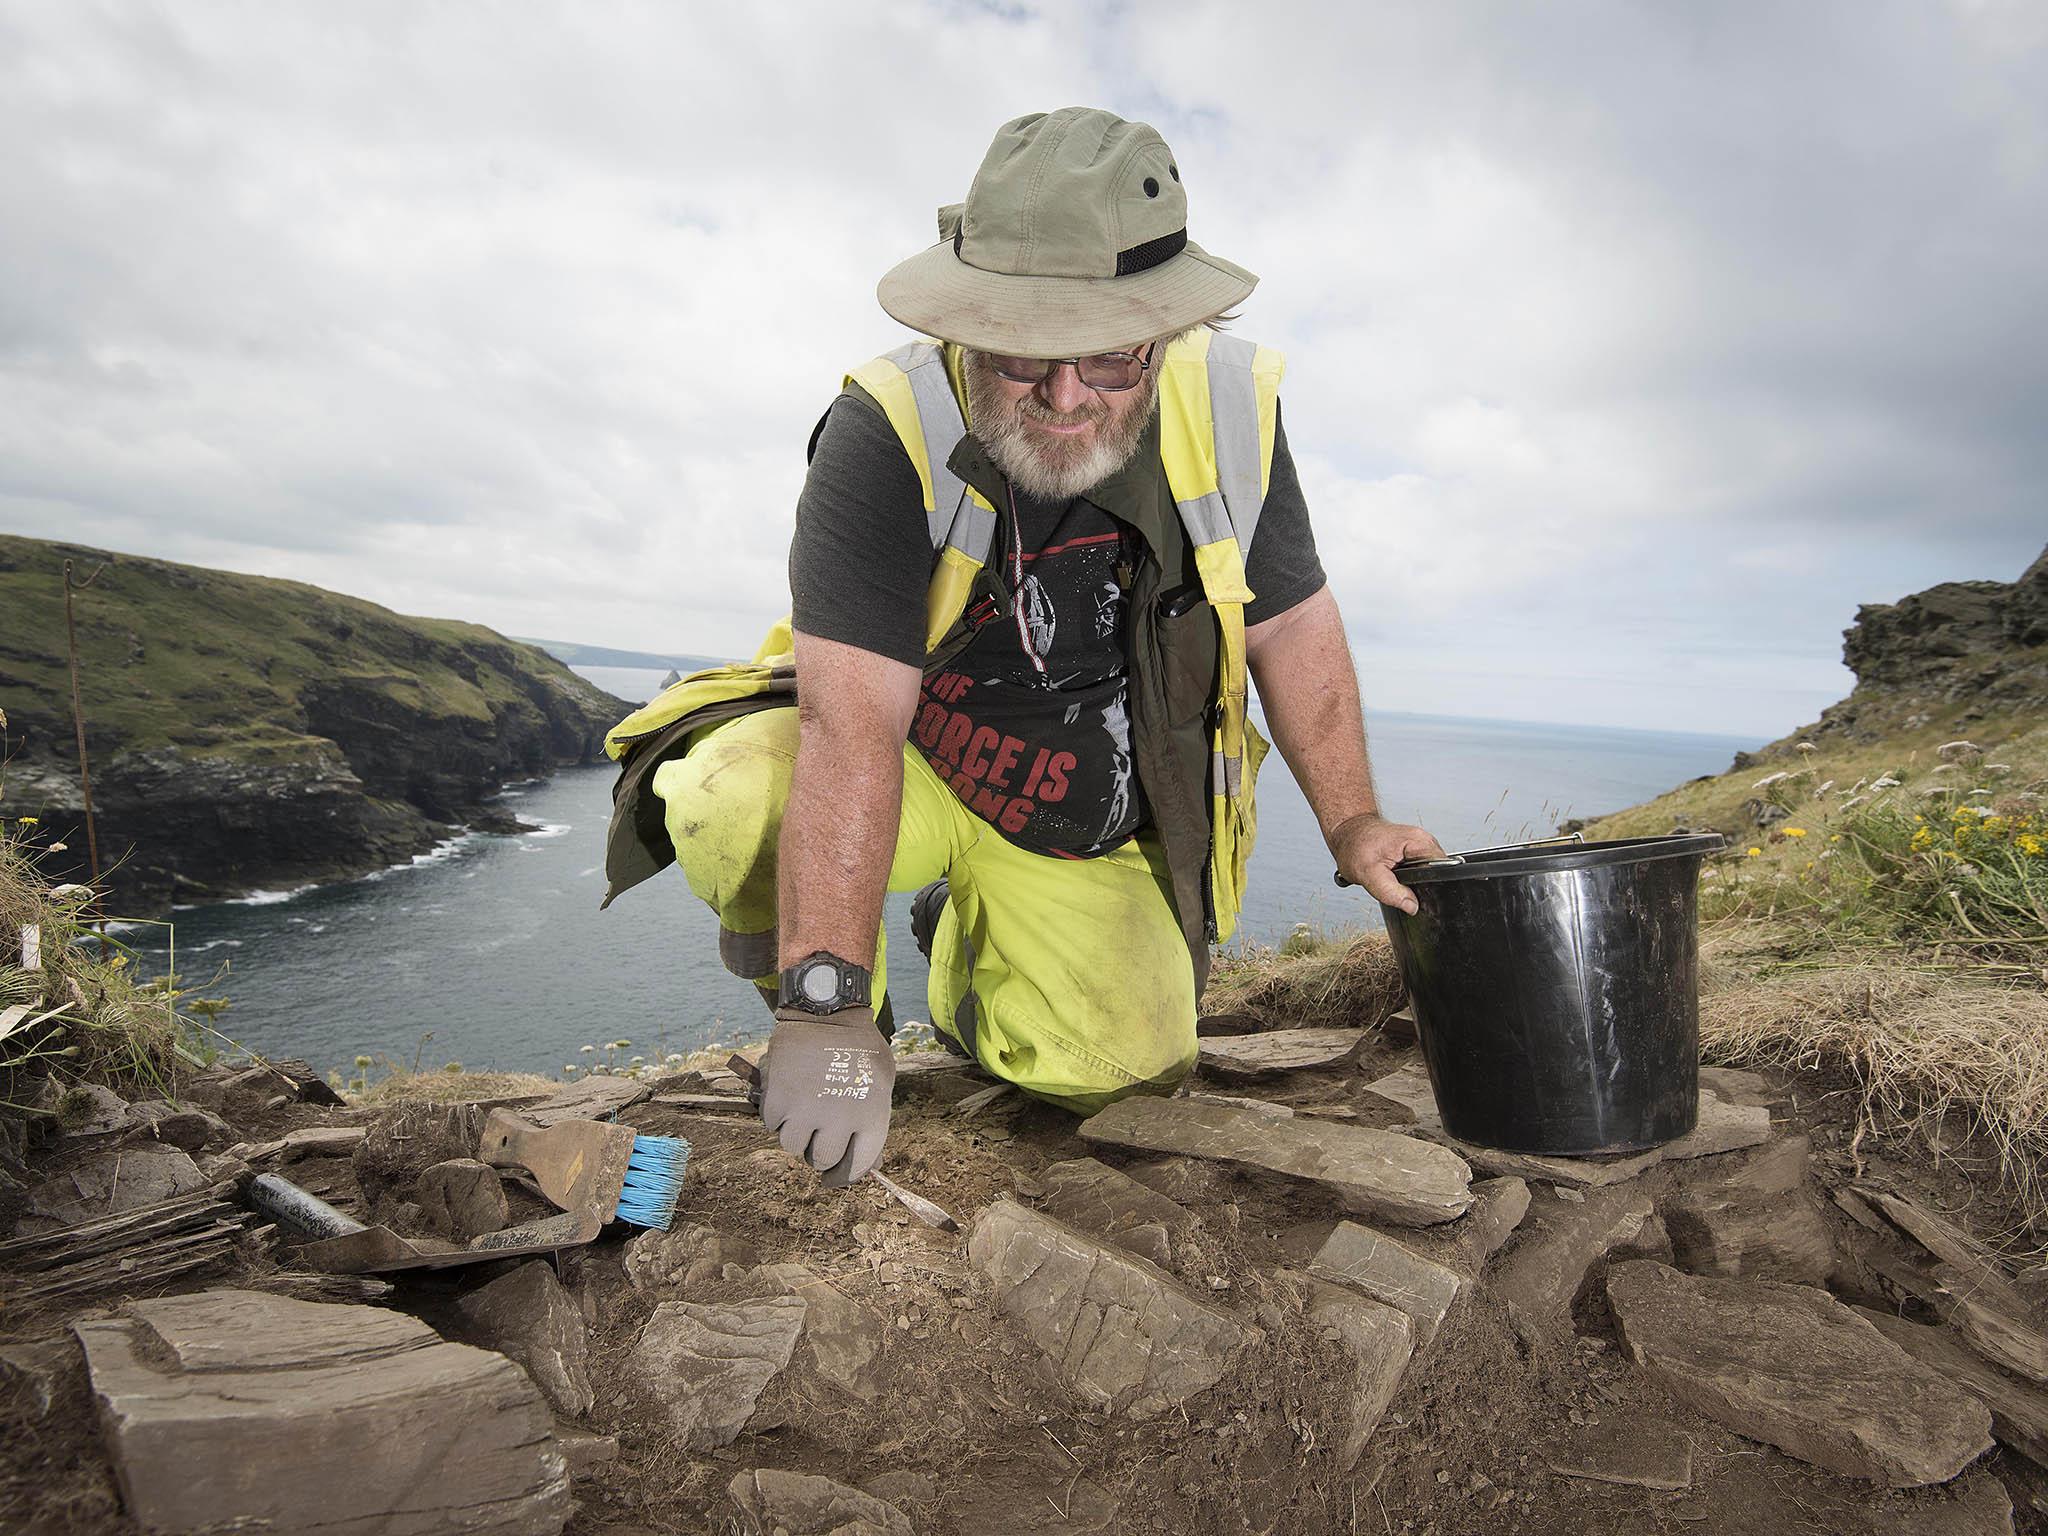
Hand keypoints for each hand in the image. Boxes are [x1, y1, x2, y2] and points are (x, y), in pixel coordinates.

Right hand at [758, 1006, 894, 1186]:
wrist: (825, 1010)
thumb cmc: (859, 1046)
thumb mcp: (881, 1081)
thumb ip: (874, 1123)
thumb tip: (869, 1166)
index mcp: (872, 1117)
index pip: (857, 1166)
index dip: (845, 1171)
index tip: (836, 1171)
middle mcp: (839, 1119)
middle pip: (822, 1159)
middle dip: (819, 1149)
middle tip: (818, 1132)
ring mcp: (806, 1110)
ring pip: (793, 1146)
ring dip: (796, 1132)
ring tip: (803, 1108)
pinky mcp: (778, 1099)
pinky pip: (772, 1125)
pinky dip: (777, 1114)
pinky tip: (789, 1094)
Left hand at [1331, 814, 1444, 915]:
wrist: (1349, 834)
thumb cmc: (1355, 846)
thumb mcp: (1367, 872)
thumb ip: (1390, 892)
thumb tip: (1412, 906)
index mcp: (1418, 842)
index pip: (1440, 870)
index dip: (1431, 887)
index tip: (1415, 895)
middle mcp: (1424, 842)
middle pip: (1438, 873)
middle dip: (1422, 887)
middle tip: (1399, 888)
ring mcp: (1421, 848)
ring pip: (1430, 875)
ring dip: (1415, 884)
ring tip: (1395, 881)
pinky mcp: (1416, 854)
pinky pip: (1422, 872)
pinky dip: (1411, 880)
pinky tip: (1398, 879)